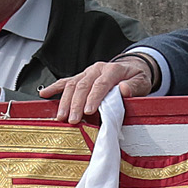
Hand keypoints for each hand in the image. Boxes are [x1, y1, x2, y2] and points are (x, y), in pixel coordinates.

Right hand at [39, 55, 154, 122]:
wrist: (132, 67)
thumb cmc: (136, 78)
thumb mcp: (142, 82)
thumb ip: (134, 86)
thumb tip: (124, 89)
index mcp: (113, 69)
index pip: (101, 84)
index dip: (94, 97)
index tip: (88, 111)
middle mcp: (97, 69)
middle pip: (83, 85)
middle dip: (76, 104)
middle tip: (73, 120)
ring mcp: (87, 72)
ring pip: (73, 84)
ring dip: (65, 101)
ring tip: (61, 116)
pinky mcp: (81, 76)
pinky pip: (66, 81)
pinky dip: (54, 87)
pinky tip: (44, 94)